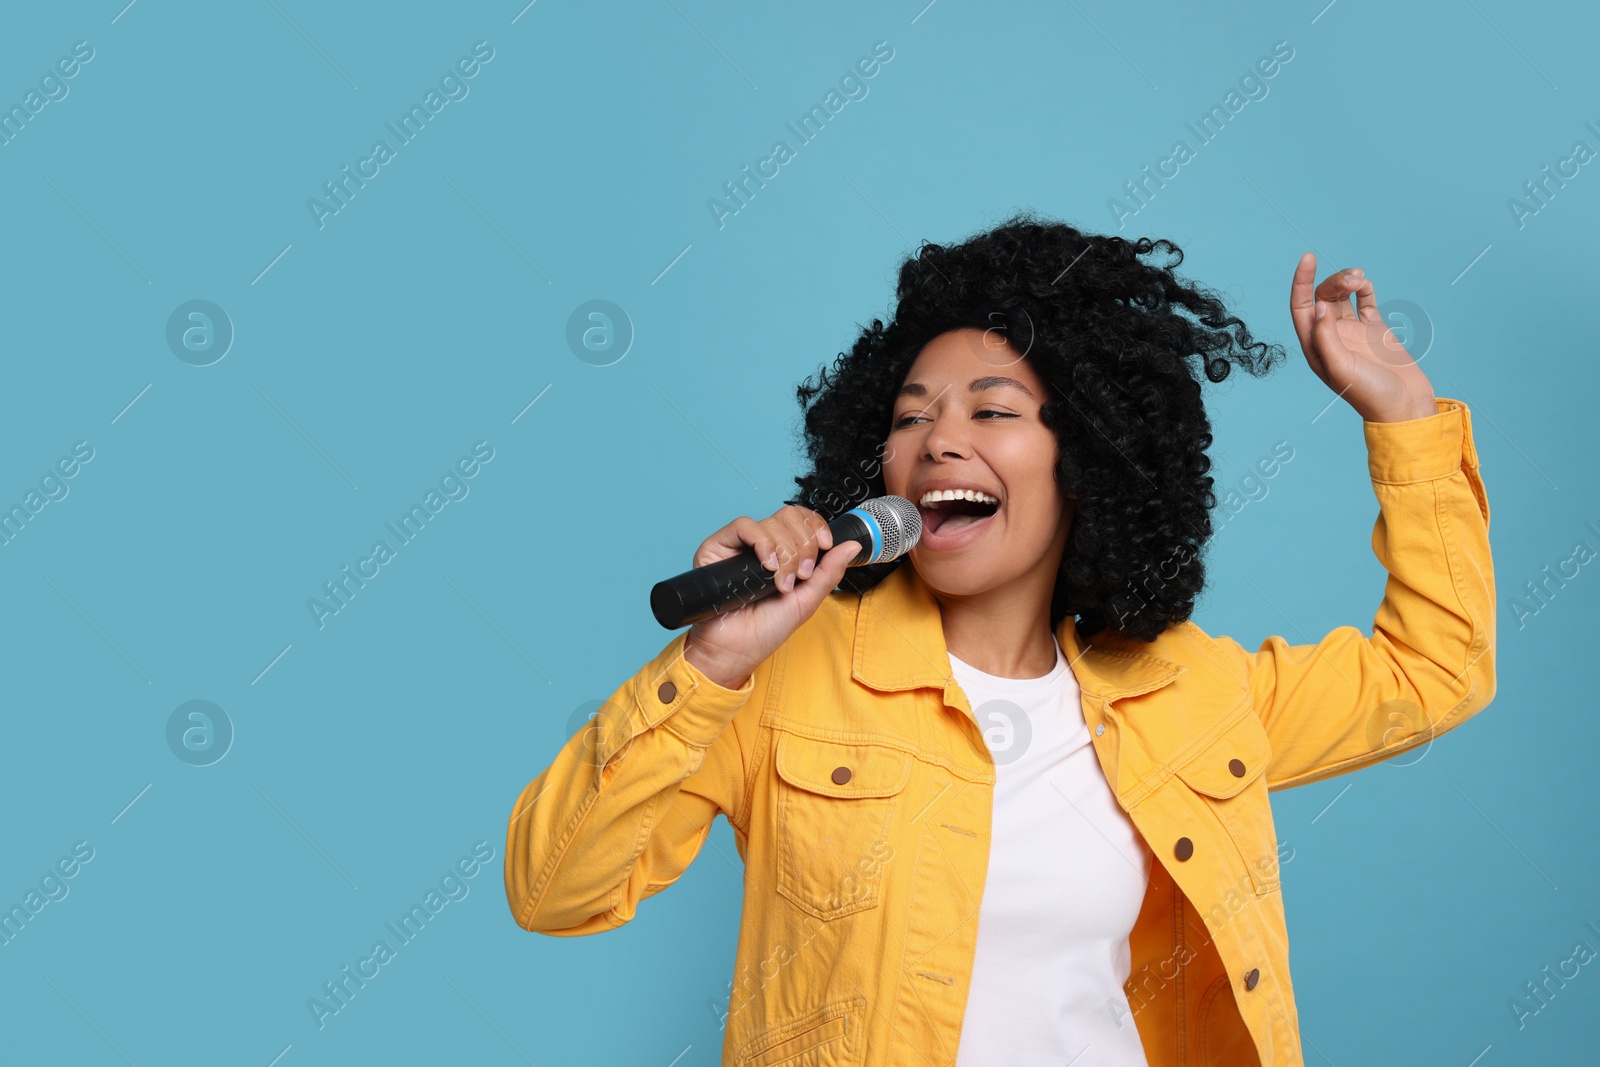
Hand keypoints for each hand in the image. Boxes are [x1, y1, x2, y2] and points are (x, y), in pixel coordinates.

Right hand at [682, 505, 861, 689]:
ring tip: (780, 582)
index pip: (802, 520)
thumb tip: (852, 545)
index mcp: (784, 553)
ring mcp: (740, 545)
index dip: (816, 526)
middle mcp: (762, 545)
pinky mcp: (718, 546)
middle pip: (790, 516)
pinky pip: (744, 526)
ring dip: (785, 553)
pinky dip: (762, 542)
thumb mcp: (807, 600)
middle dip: (803, 545)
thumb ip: (829, 571)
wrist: (736, 650)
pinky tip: (768, 565)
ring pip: (771, 522)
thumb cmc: (766, 629)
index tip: (825, 545)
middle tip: (800, 575)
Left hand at [1289, 252, 1436, 422]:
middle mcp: (1330, 337)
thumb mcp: (1341, 368)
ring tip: (1359, 277)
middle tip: (1353, 280)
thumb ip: (1326, 338)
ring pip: (1342, 296)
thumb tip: (1318, 307)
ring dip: (1347, 281)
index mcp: (1315, 347)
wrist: (1404, 406)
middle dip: (1334, 281)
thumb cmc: (1369, 394)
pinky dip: (1363, 288)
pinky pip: (1365, 301)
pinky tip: (1365, 284)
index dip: (1301, 282)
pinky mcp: (1375, 329)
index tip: (1307, 258)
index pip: (1301, 307)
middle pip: (1322, 297)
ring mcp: (1353, 332)